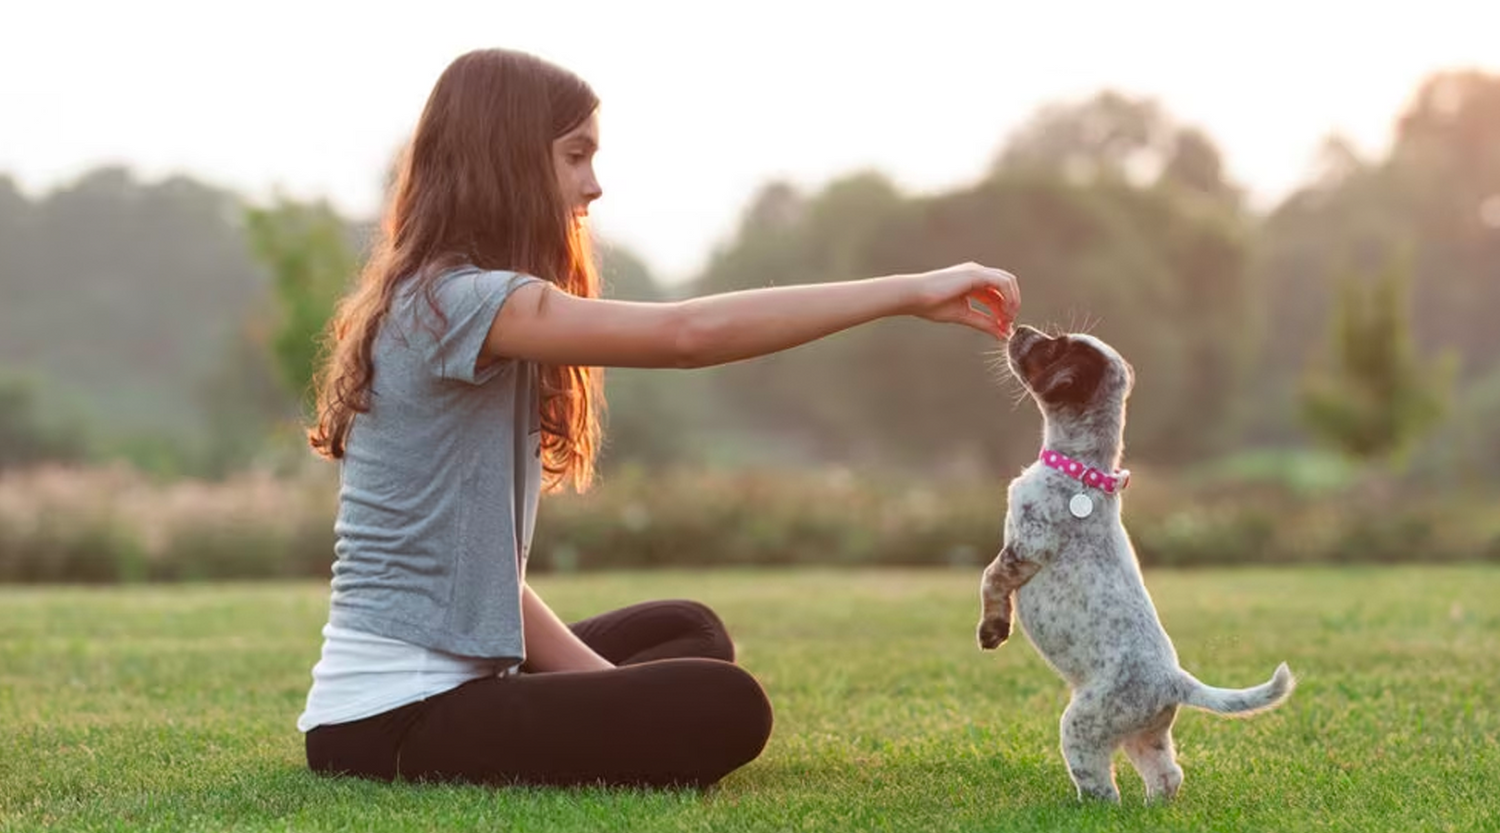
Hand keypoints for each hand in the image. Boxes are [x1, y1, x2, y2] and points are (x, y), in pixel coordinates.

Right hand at [905, 262, 1019, 337]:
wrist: (914, 295)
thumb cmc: (930, 305)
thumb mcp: (963, 315)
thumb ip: (983, 322)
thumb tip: (1001, 334)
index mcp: (972, 281)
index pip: (996, 294)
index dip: (1003, 311)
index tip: (1003, 329)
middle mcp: (977, 273)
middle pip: (1005, 286)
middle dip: (1011, 305)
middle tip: (1007, 324)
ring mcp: (977, 271)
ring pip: (1008, 282)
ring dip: (1012, 301)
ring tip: (1007, 320)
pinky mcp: (976, 273)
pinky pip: (1002, 282)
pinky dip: (1008, 298)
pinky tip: (1004, 313)